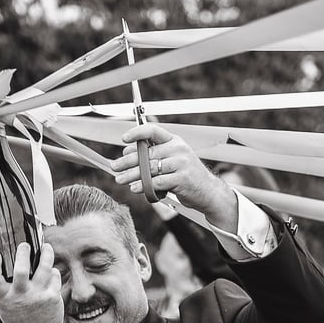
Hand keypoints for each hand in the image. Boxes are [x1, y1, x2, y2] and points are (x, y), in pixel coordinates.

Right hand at [0, 242, 63, 322]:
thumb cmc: (16, 320)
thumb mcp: (1, 307)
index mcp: (4, 299)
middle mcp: (21, 297)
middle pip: (20, 269)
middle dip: (23, 252)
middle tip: (25, 245)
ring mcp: (38, 297)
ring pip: (44, 268)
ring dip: (46, 253)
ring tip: (46, 247)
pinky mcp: (53, 298)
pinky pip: (54, 276)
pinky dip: (52, 271)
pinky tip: (50, 270)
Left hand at [110, 124, 236, 228]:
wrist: (208, 191)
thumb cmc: (187, 176)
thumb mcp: (174, 160)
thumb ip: (156, 155)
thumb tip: (130, 153)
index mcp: (174, 141)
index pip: (153, 131)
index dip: (137, 133)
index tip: (124, 139)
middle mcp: (178, 149)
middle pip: (147, 153)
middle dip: (128, 161)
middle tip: (115, 166)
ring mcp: (181, 163)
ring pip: (149, 169)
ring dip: (132, 175)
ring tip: (121, 179)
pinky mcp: (181, 179)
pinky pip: (157, 182)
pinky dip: (144, 186)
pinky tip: (135, 188)